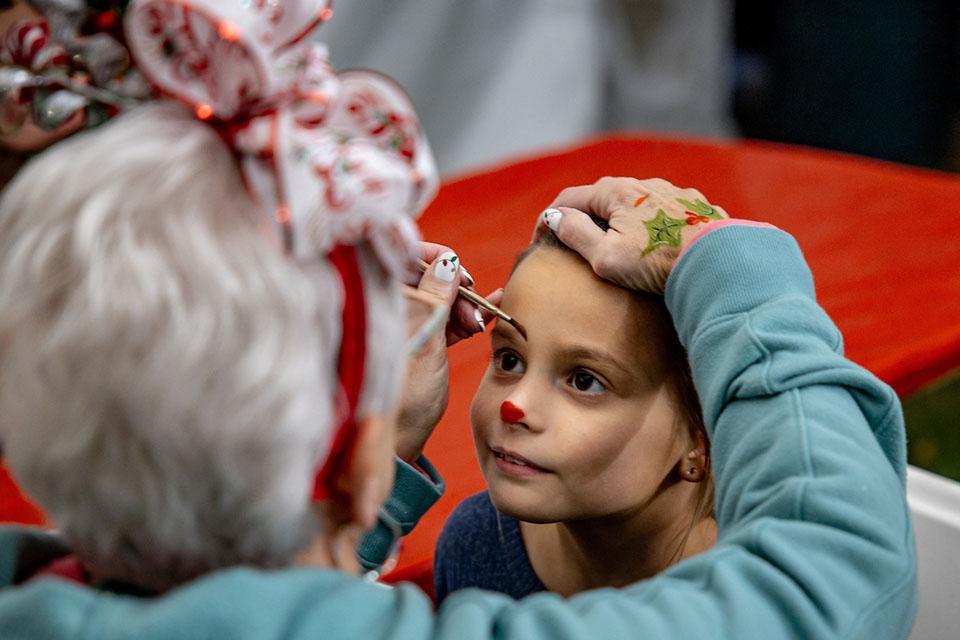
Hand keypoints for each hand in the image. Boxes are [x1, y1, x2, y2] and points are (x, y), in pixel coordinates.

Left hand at [395, 242, 500, 462]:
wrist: (400, 437)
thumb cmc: (405, 391)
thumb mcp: (427, 338)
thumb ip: (437, 296)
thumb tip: (448, 261)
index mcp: (379, 300)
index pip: (404, 256)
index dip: (435, 258)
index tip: (459, 271)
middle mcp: (389, 307)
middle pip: (426, 275)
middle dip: (455, 285)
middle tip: (472, 304)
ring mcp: (405, 324)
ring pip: (439, 297)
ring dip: (463, 304)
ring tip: (478, 322)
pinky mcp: (420, 341)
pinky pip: (444, 318)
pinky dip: (463, 317)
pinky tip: (487, 316)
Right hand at [535, 177, 728, 293]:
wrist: (717, 264)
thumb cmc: (658, 263)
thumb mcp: (605, 257)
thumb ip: (576, 234)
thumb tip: (556, 218)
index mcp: (617, 192)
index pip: (569, 198)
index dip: (549, 218)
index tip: (540, 239)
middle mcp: (645, 184)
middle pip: (602, 198)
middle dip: (584, 217)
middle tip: (574, 243)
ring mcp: (673, 193)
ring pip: (635, 203)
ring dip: (618, 220)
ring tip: (616, 246)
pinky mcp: (696, 207)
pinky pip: (662, 212)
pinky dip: (648, 225)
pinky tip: (652, 245)